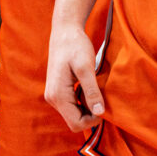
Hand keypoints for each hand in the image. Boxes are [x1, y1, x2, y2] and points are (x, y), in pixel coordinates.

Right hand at [41, 17, 105, 132]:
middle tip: (102, 97)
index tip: (104, 106)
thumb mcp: (86, 68)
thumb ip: (92, 91)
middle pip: (74, 121)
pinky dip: (83, 100)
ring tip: (95, 89)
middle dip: (90, 114)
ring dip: (87, 107)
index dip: (93, 121)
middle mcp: (52, 99)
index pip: (76, 124)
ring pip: (74, 114)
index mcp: (58, 96)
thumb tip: (99, 112)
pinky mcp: (57, 90)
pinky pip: (72, 105)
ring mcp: (53, 95)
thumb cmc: (75, 46)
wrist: (64, 31)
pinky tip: (89, 87)